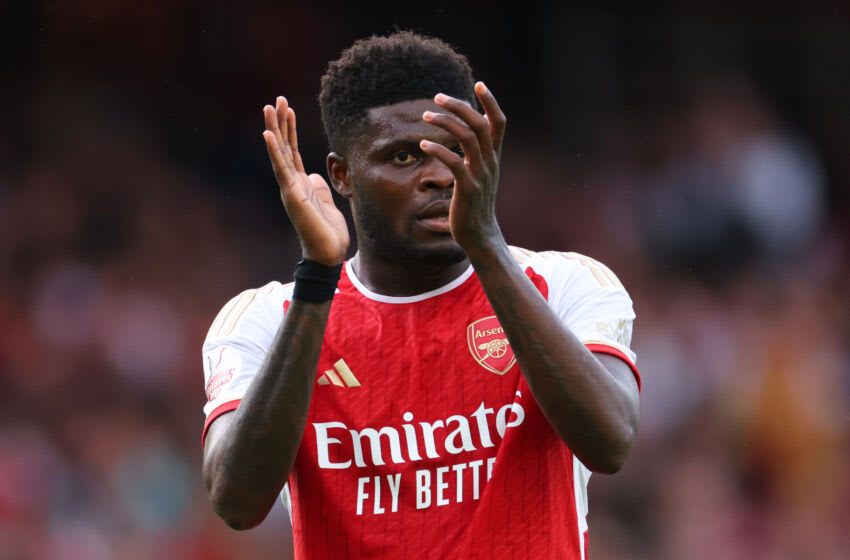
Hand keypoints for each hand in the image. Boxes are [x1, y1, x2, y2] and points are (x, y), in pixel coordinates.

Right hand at [263, 97, 348, 264]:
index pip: (292, 150)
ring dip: (274, 129)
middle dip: (280, 122)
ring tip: (269, 107)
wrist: (328, 252)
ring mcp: (289, 188)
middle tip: (276, 98)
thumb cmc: (326, 230)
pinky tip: (268, 134)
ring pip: (280, 153)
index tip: (287, 107)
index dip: (289, 129)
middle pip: (283, 146)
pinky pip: (282, 169)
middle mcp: (291, 183)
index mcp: (299, 182)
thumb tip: (313, 174)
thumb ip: (318, 186)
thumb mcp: (325, 201)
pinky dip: (274, 151)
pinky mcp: (292, 196)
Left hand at [419, 82, 506, 251]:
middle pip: (480, 124)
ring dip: (445, 123)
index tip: (480, 84)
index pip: (499, 123)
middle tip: (437, 97)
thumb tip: (465, 136)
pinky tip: (423, 144)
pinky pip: (454, 163)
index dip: (491, 102)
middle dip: (460, 106)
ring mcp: (480, 175)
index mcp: (494, 157)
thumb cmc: (475, 205)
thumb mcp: (480, 176)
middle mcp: (490, 162)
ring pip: (468, 138)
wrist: (480, 236)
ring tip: (425, 116)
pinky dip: (438, 149)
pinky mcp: (467, 189)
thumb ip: (476, 156)